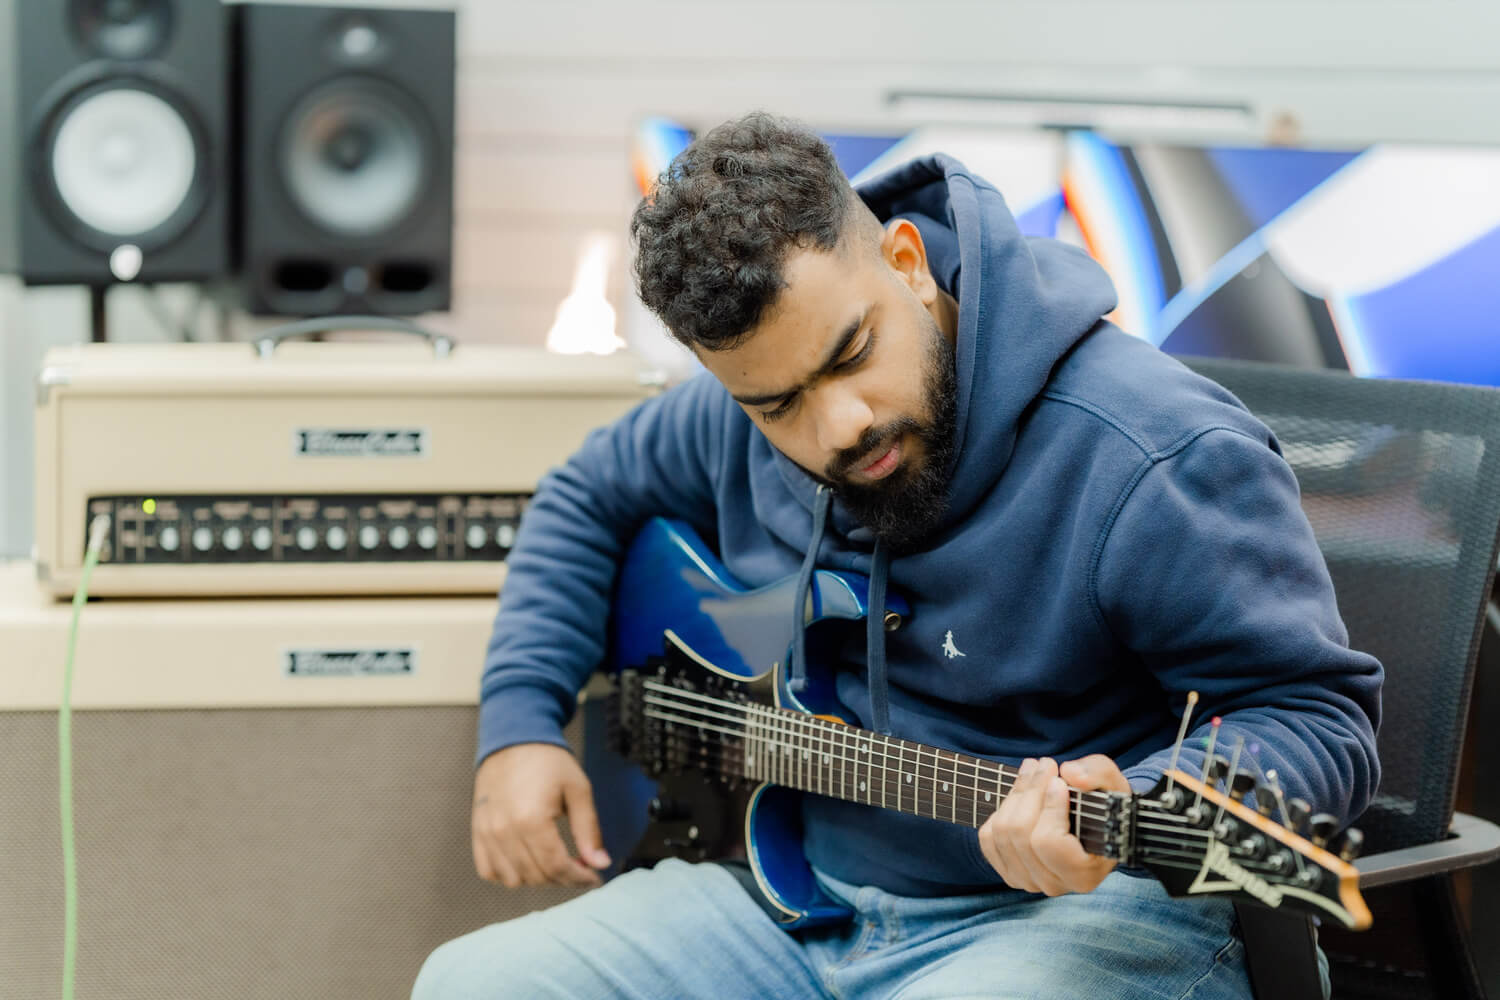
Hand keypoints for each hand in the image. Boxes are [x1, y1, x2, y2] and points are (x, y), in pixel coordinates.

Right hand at [471, 742, 610, 888]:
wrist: (514, 739)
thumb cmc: (548, 761)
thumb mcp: (578, 790)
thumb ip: (588, 830)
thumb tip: (599, 864)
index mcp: (531, 819)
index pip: (556, 867)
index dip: (579, 878)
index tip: (594, 877)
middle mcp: (504, 831)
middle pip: (537, 876)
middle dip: (563, 877)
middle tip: (579, 865)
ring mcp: (487, 833)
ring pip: (513, 880)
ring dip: (537, 878)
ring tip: (554, 861)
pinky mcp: (477, 832)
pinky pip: (489, 871)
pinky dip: (508, 874)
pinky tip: (527, 861)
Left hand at [977, 754, 1131, 895]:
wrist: (1096, 826)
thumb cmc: (1106, 808)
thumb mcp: (1113, 785)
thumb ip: (1098, 775)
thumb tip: (1070, 773)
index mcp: (1084, 875)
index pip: (1050, 842)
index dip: (1050, 808)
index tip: (1058, 781)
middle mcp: (1054, 884)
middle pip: (1022, 833)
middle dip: (1030, 791)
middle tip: (1044, 763)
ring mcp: (1028, 881)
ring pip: (1003, 832)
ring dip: (1016, 794)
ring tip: (1032, 770)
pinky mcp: (1008, 871)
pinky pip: (988, 838)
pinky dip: (1000, 811)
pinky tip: (1020, 797)